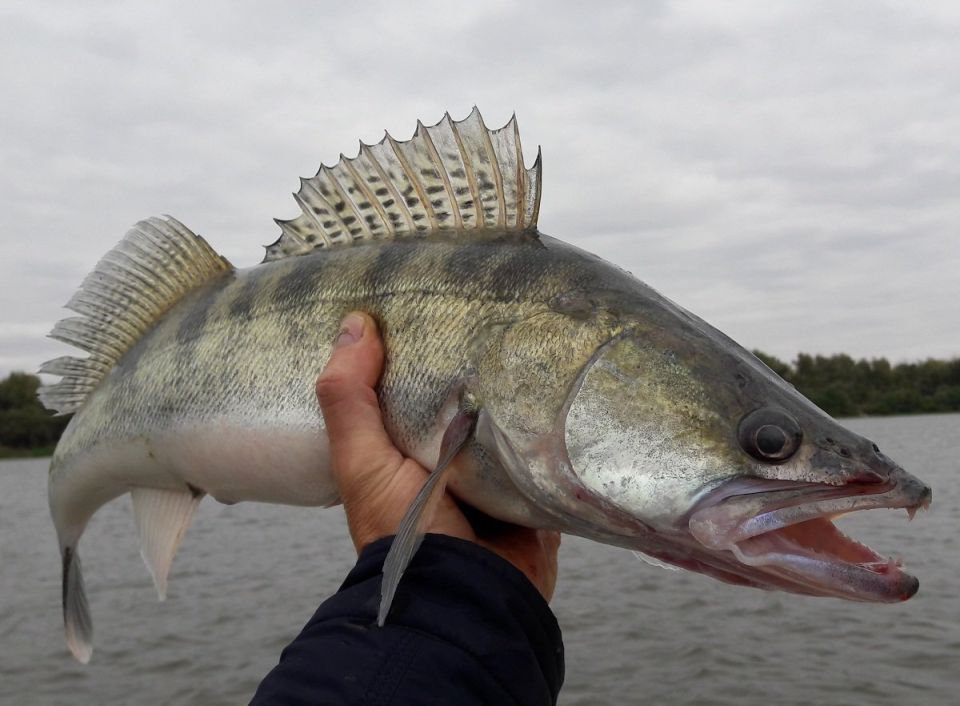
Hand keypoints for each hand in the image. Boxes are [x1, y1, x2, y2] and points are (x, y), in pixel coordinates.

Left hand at [316, 312, 560, 600]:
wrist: (465, 598)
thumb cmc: (402, 532)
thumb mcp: (362, 461)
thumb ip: (349, 398)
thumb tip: (355, 323)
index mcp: (404, 451)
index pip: (411, 389)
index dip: (416, 352)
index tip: (434, 304)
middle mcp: (448, 462)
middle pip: (466, 402)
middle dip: (478, 368)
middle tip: (499, 311)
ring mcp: (495, 478)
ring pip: (511, 423)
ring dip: (523, 397)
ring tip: (540, 336)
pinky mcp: (534, 492)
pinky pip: (549, 452)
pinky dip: (557, 432)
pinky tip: (570, 390)